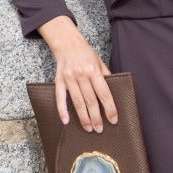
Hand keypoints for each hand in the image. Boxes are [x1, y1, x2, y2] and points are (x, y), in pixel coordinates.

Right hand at [37, 16, 118, 131]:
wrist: (67, 43)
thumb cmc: (86, 54)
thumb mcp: (100, 62)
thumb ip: (106, 77)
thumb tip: (113, 94)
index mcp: (93, 70)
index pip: (104, 93)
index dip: (109, 108)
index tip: (113, 120)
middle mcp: (81, 74)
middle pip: (90, 100)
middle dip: (96, 117)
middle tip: (100, 129)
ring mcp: (69, 78)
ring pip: (77, 102)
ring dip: (83, 117)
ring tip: (89, 128)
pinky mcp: (59, 81)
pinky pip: (60, 98)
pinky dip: (62, 110)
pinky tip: (66, 121)